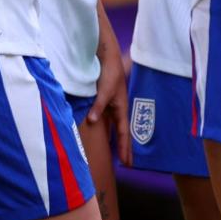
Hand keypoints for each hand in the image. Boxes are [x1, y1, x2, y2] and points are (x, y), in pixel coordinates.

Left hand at [88, 33, 130, 164]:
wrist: (107, 57)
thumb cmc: (109, 73)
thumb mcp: (104, 91)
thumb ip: (98, 106)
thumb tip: (93, 122)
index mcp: (121, 108)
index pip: (124, 133)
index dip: (125, 148)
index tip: (127, 163)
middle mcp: (117, 109)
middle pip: (122, 133)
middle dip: (124, 148)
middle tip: (126, 163)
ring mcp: (111, 105)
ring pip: (114, 127)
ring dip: (115, 140)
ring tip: (117, 153)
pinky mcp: (104, 100)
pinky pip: (106, 120)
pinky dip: (106, 129)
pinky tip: (101, 133)